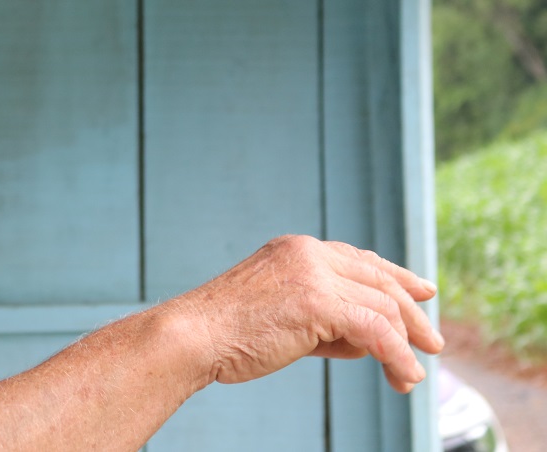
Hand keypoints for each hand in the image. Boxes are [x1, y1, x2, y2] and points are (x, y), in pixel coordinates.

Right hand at [176, 235, 443, 392]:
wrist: (193, 335)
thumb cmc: (228, 333)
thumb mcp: (282, 314)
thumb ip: (324, 318)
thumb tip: (369, 340)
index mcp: (296, 249)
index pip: (359, 259)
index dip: (396, 276)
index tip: (421, 291)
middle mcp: (309, 253)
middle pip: (380, 279)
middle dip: (413, 312)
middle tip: (433, 342)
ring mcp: (314, 274)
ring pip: (383, 307)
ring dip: (405, 345)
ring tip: (412, 376)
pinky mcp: (319, 302)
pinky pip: (376, 331)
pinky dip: (396, 357)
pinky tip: (404, 377)